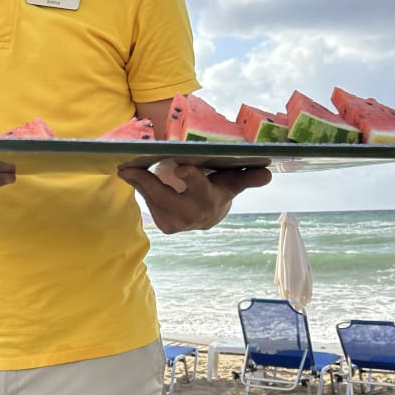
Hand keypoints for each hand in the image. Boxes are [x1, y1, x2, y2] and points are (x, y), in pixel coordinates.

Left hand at [118, 163, 271, 233]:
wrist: (210, 216)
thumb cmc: (220, 189)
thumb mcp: (233, 182)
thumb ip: (248, 177)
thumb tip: (268, 172)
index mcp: (210, 198)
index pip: (200, 186)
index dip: (189, 178)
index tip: (180, 167)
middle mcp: (193, 214)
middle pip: (165, 195)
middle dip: (147, 181)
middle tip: (128, 168)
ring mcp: (177, 223)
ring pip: (153, 200)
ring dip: (138, 184)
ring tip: (126, 169)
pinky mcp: (166, 227)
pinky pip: (150, 205)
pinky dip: (141, 191)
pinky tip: (133, 178)